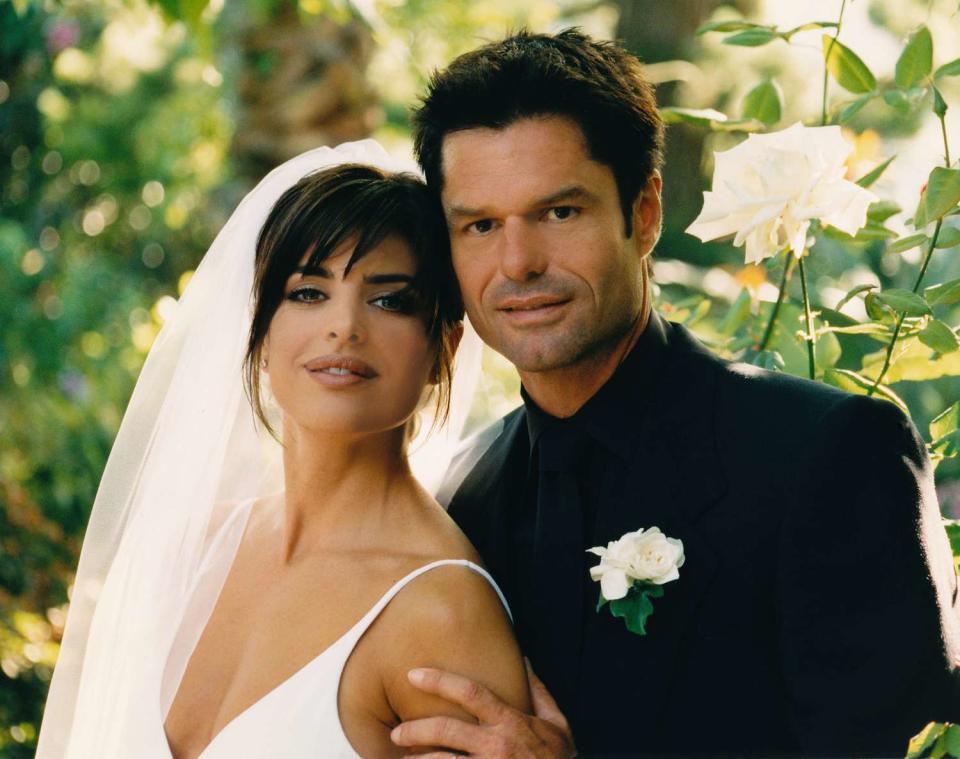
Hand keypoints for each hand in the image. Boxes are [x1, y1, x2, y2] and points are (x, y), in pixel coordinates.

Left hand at [390, 658, 575, 757]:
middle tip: (396, 733)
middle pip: (446, 729)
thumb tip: (524, 659)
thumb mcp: (557, 724)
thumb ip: (538, 692)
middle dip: (414, 730)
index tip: (414, 674)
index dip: (439, 680)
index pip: (470, 693)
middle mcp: (497, 744)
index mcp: (511, 721)